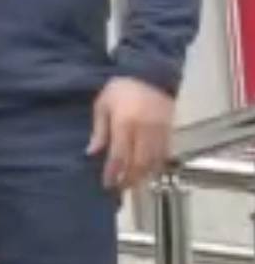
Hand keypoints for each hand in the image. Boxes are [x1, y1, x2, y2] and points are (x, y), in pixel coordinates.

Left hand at [89, 77, 174, 191]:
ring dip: (143, 176)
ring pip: (154, 162)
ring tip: (132, 184)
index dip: (113, 172)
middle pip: (139, 163)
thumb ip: (99, 130)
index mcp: (125, 122)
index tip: (107, 184)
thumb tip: (92, 153)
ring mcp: (160, 132)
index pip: (119, 155)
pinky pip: (165, 155)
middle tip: (120, 188)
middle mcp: (144, 130)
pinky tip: (147, 172)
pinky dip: (156, 167)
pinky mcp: (171, 132)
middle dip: (129, 179)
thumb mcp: (103, 105)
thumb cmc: (121, 89)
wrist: (151, 75)